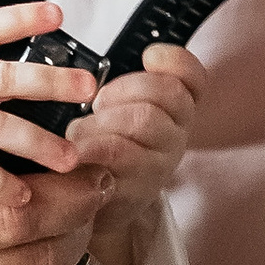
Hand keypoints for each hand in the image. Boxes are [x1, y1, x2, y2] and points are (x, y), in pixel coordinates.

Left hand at [66, 40, 203, 264]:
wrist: (94, 208)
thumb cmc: (101, 149)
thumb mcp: (112, 114)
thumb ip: (117, 88)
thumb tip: (83, 68)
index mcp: (173, 111)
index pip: (193, 78)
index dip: (176, 61)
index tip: (148, 55)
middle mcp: (174, 135)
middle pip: (166, 94)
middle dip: (125, 89)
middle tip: (97, 102)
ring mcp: (159, 164)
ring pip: (143, 120)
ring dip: (105, 118)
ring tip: (78, 131)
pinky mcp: (136, 189)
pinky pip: (116, 157)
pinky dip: (89, 148)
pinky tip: (71, 152)